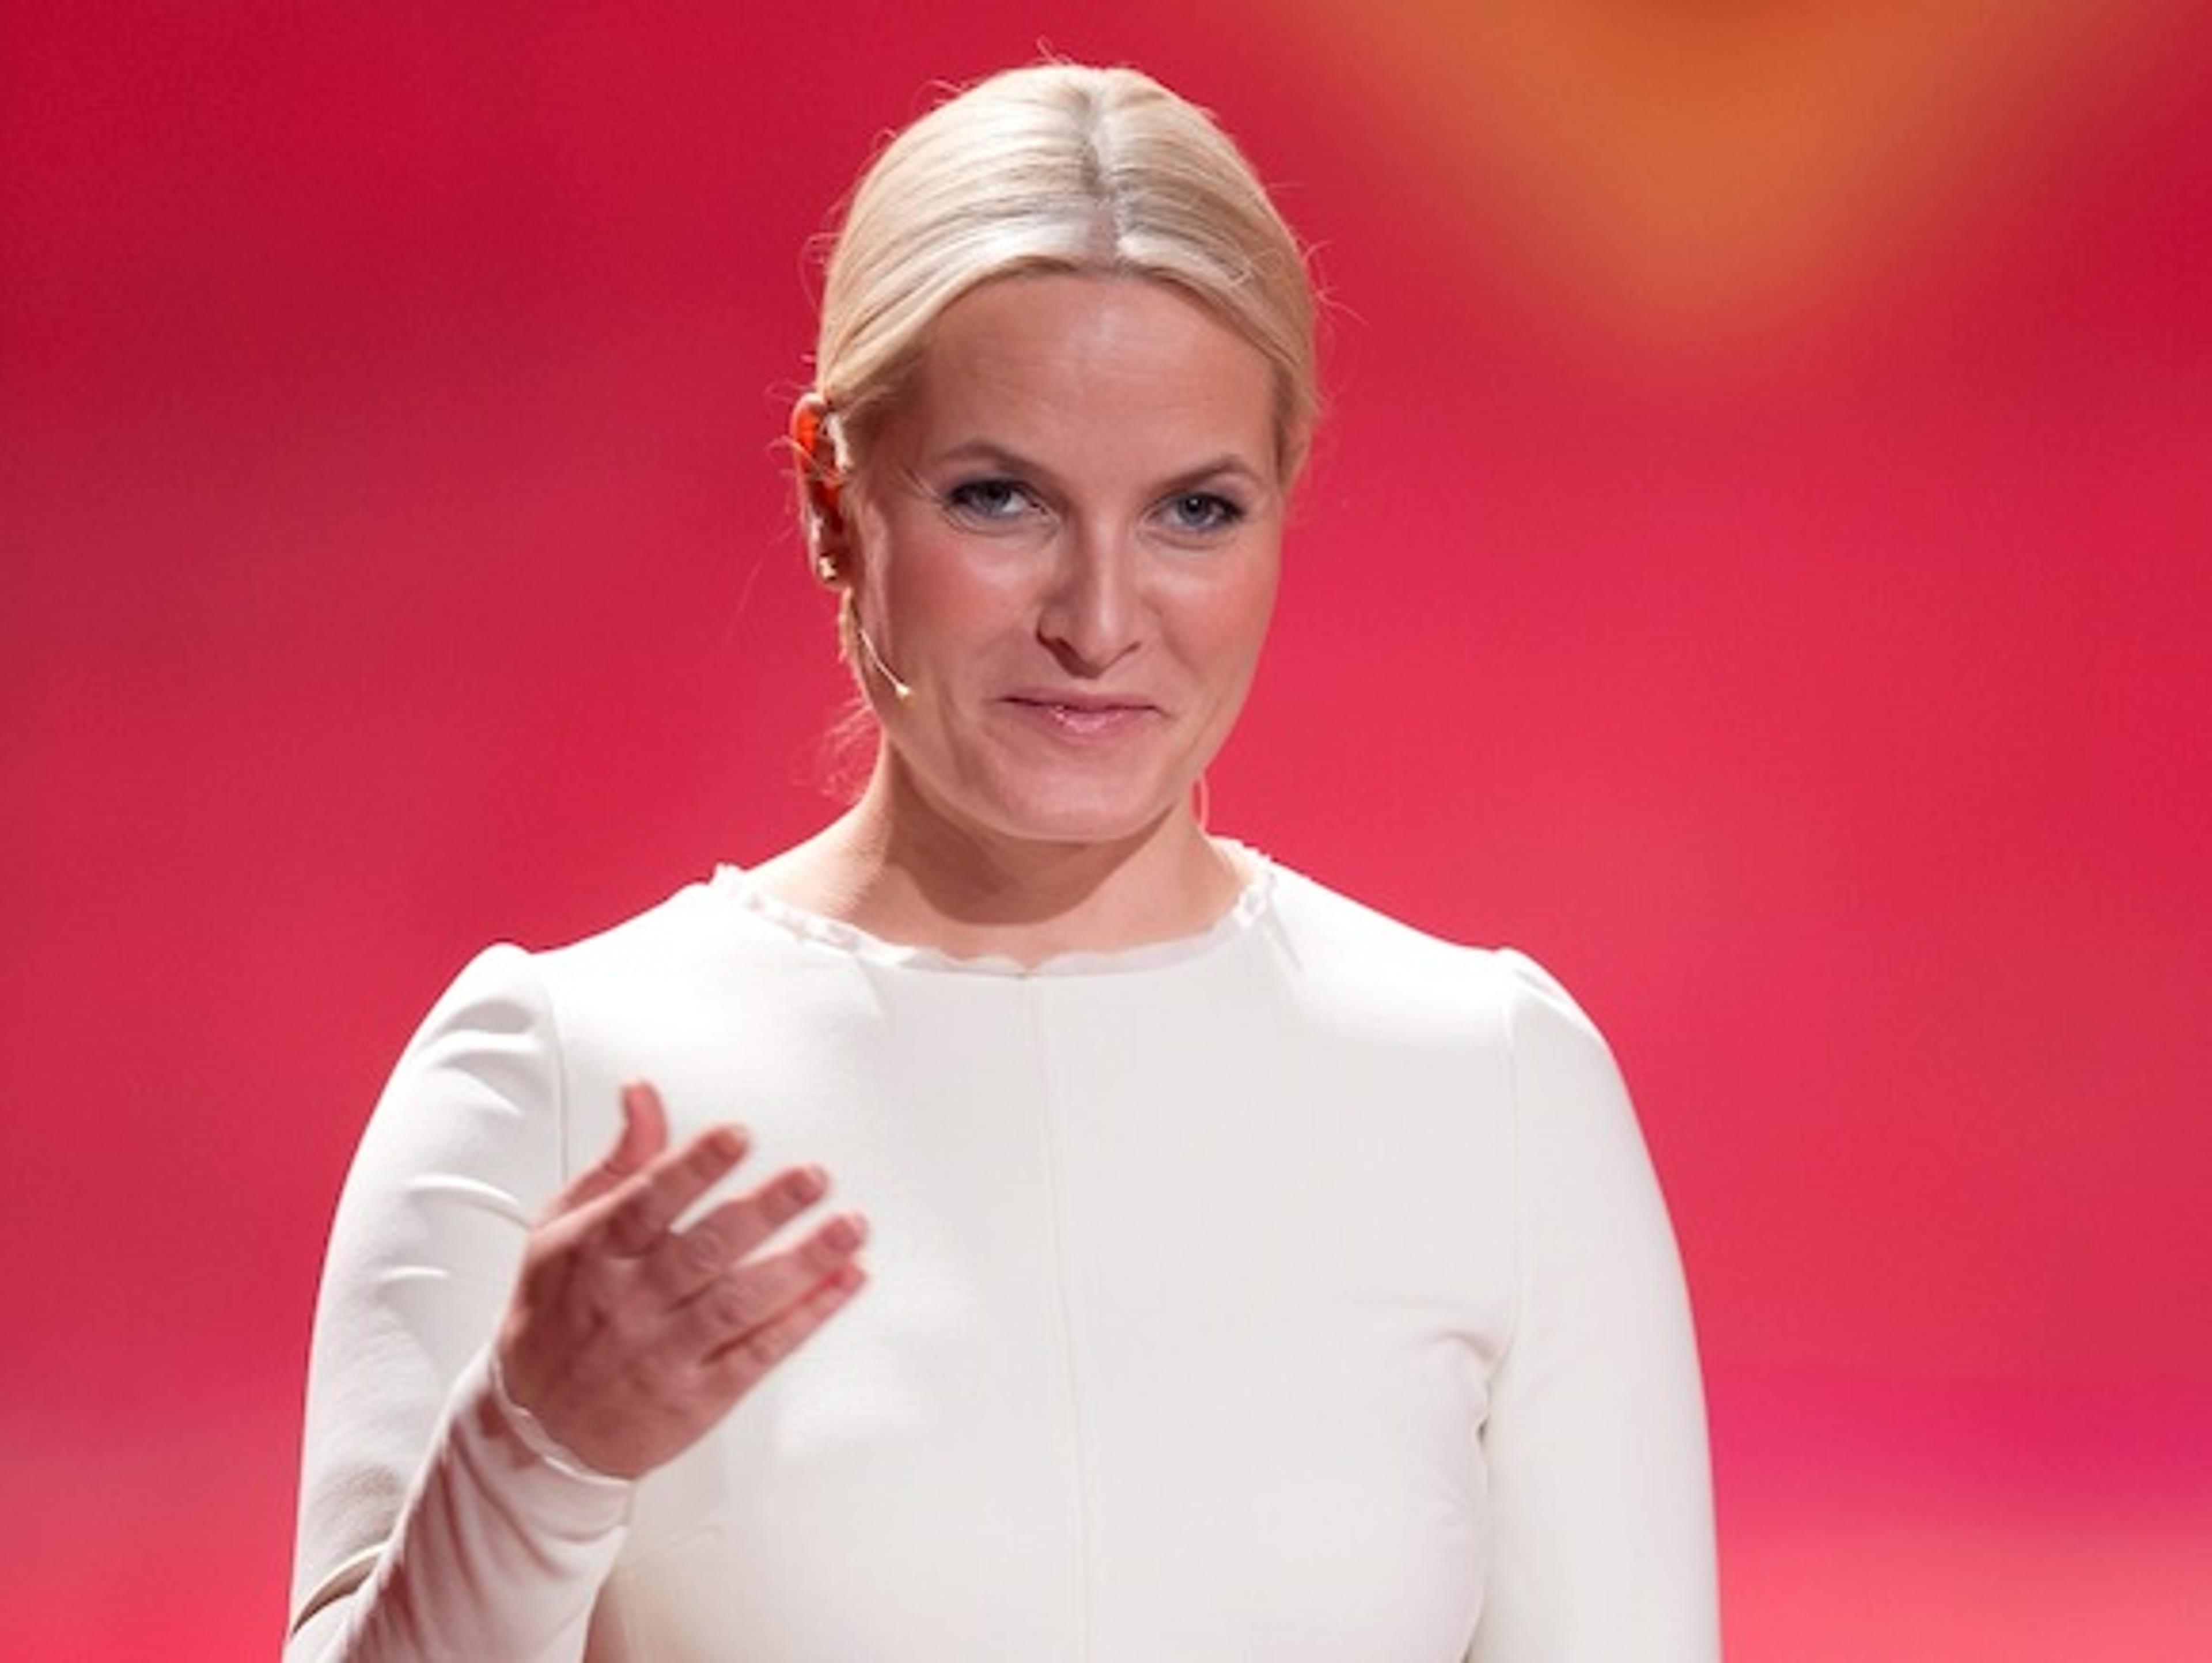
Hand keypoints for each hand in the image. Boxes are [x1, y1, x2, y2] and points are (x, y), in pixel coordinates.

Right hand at [494, 1081, 866, 1478]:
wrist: (536, 1427)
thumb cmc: (556, 1313)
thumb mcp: (565, 1228)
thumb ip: (621, 1160)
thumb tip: (644, 1094)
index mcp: (598, 1251)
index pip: (649, 1200)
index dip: (695, 1166)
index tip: (738, 1136)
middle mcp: (632, 1300)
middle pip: (706, 1248)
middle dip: (766, 1209)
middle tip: (813, 1177)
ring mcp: (665, 1352)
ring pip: (741, 1302)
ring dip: (804, 1263)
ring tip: (849, 1227)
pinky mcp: (696, 1397)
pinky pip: (759, 1352)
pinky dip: (807, 1317)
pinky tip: (843, 1282)